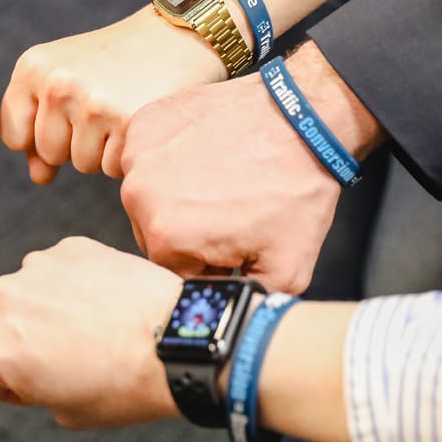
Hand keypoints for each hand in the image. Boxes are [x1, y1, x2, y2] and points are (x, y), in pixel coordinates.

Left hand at [0, 7, 226, 184]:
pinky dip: (126, 152)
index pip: (14, 136)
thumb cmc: (117, 61)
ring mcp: (91, 103)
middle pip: (49, 153)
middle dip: (75, 143)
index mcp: (33, 68)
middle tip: (102, 107)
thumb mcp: (67, 78)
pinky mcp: (125, 122)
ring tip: (121, 109)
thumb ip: (40, 127)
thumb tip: (39, 178)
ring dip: (103, 149)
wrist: (177, 35)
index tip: (68, 114)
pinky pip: (112, 167)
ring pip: (82, 164)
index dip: (41, 136)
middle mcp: (57, 83)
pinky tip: (137, 118)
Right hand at [0, 237, 180, 428]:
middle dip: (31, 340)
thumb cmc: (122, 386)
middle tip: (74, 356)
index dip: (17, 387)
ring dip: (53, 308)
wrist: (175, 341)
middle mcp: (4, 300)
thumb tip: (38, 364)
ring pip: (34, 294)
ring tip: (97, 328)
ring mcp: (37, 267)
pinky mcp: (71, 247)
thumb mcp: (65, 412)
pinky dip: (79, 284)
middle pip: (7, 326)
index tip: (46, 385)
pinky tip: (109, 304)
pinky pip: (64, 270)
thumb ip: (34, 386)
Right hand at [119, 43, 382, 293]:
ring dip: (177, 195)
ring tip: (221, 181)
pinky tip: (208, 155)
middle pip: (154, 234)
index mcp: (165, 237)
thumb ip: (246, 305)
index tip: (235, 241)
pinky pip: (147, 158)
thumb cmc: (297, 187)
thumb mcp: (287, 271)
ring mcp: (138, 153)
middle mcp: (140, 195)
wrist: (304, 117)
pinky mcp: (144, 123)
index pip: (173, 271)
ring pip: (149, 196)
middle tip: (230, 211)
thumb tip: (226, 325)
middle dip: (189, 230)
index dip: (208, 262)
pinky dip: (171, 159)